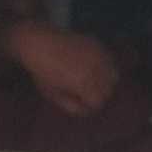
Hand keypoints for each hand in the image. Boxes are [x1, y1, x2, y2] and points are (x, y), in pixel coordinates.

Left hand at [3, 20, 121, 116]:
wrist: (38, 41)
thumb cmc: (42, 70)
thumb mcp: (53, 94)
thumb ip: (71, 106)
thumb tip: (86, 110)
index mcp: (83, 83)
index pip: (98, 102)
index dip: (89, 105)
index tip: (78, 102)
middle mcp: (95, 68)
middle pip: (109, 90)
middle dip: (98, 94)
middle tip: (83, 92)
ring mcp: (98, 54)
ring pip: (114, 75)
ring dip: (105, 80)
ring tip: (90, 80)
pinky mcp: (97, 44)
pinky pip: (110, 60)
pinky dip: (105, 66)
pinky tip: (91, 66)